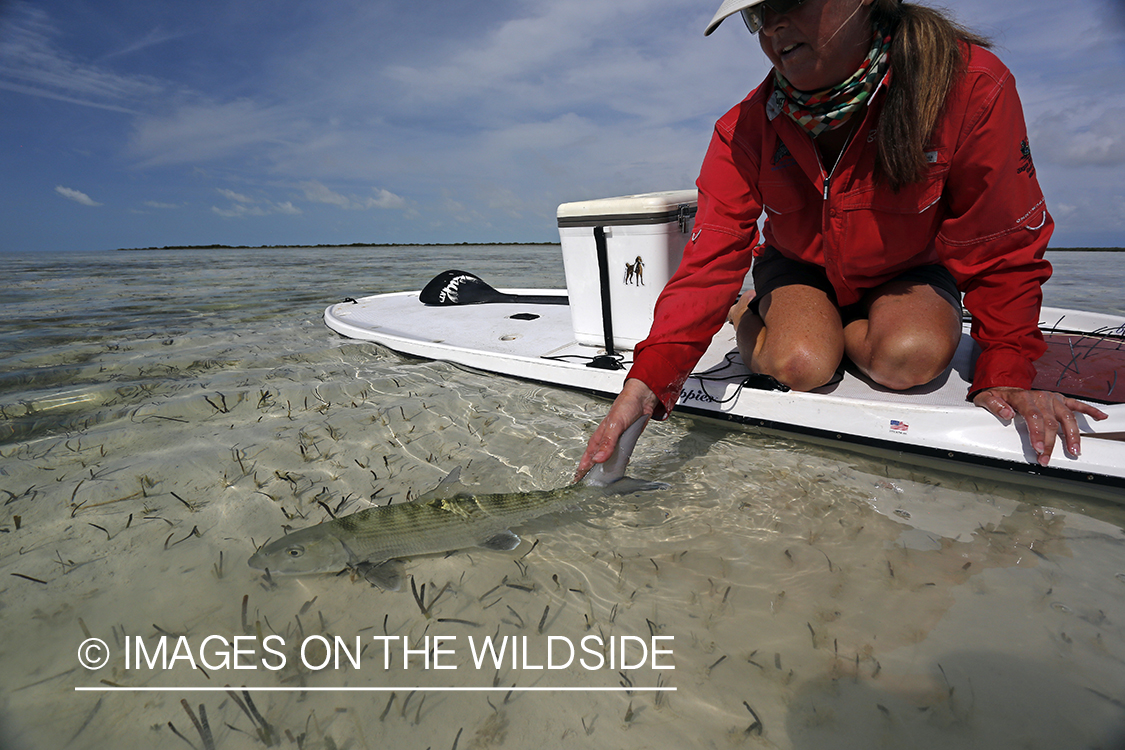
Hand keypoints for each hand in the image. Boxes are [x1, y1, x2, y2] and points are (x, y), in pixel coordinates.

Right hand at [574, 378, 658, 481]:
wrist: (642, 399)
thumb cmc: (625, 407)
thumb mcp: (615, 426)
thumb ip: (607, 443)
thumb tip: (598, 459)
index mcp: (599, 438)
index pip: (587, 458)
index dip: (582, 470)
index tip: (577, 481)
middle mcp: (605, 441)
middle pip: (595, 460)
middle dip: (590, 472)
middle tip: (587, 484)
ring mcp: (615, 442)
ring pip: (606, 459)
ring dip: (603, 469)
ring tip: (601, 481)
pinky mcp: (624, 442)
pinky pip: (618, 455)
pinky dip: (616, 463)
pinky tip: (617, 468)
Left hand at [973, 387, 1108, 465]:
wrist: (1004, 384)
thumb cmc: (996, 395)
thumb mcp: (986, 398)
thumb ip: (994, 405)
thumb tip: (1006, 414)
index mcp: (1023, 398)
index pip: (1033, 417)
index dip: (1037, 434)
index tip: (1038, 449)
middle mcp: (1040, 398)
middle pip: (1050, 422)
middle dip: (1050, 443)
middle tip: (1047, 459)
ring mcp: (1052, 398)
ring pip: (1066, 417)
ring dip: (1072, 435)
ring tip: (1074, 450)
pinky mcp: (1059, 399)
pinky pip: (1076, 404)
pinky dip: (1089, 410)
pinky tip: (1100, 417)